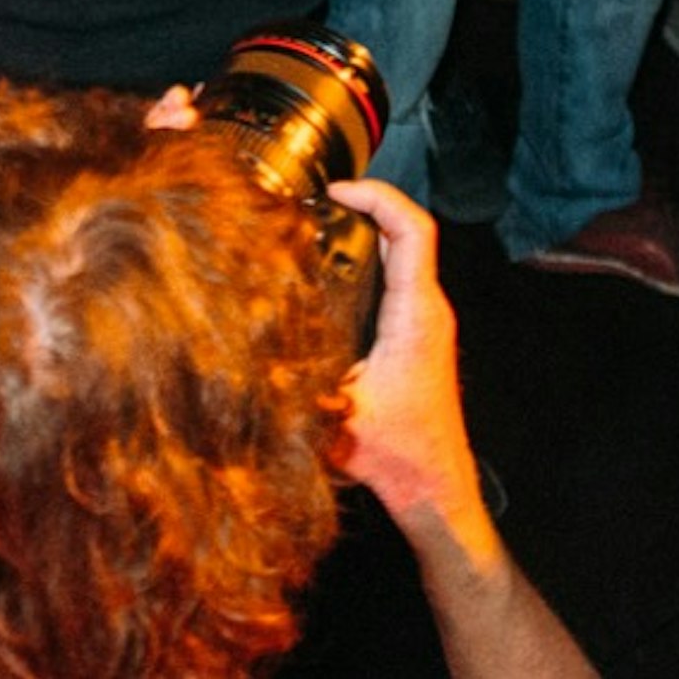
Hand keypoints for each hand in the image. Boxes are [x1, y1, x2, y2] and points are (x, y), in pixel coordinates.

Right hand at [328, 179, 491, 534]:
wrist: (435, 488)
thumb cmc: (399, 457)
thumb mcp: (336, 420)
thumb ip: (294, 388)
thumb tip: (242, 360)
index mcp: (417, 315)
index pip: (412, 231)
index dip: (378, 197)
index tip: (337, 190)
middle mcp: (428, 310)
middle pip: (407, 233)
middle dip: (366, 206)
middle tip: (317, 200)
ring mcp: (427, 323)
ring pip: (404, 256)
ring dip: (368, 232)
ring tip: (319, 224)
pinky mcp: (418, 338)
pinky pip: (399, 280)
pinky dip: (371, 261)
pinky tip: (331, 272)